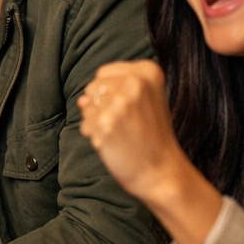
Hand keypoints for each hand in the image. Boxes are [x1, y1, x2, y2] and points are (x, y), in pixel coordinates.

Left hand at [77, 60, 188, 203]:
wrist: (162, 171)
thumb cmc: (152, 137)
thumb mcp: (145, 102)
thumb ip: (112, 91)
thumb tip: (82, 100)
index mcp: (148, 71)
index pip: (103, 73)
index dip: (109, 93)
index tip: (130, 109)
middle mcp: (136, 82)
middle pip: (92, 88)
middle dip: (100, 107)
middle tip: (126, 124)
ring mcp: (121, 103)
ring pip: (86, 107)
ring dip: (97, 123)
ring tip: (121, 134)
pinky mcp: (107, 123)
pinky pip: (85, 125)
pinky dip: (95, 137)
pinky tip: (115, 144)